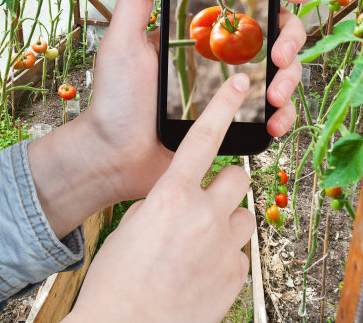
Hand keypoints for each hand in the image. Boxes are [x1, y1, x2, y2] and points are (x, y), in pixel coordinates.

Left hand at [29, 0, 309, 238]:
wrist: (116, 157)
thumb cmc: (115, 99)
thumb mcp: (123, 41)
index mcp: (199, 31)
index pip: (245, 1)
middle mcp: (220, 56)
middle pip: (274, 33)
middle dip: (290, 38)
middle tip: (280, 54)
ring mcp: (230, 88)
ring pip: (281, 71)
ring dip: (290, 78)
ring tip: (275, 94)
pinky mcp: (234, 120)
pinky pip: (273, 113)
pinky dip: (284, 114)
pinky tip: (275, 121)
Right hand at [65, 73, 253, 322]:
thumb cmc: (119, 276)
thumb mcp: (133, 222)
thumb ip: (165, 199)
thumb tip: (184, 194)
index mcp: (171, 195)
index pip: (203, 138)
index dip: (223, 106)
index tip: (238, 85)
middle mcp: (203, 214)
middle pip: (237, 177)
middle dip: (225, 185)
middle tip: (206, 203)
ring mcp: (223, 245)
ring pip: (243, 216)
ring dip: (226, 223)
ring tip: (201, 245)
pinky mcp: (236, 274)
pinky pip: (240, 253)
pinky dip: (225, 257)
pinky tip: (202, 272)